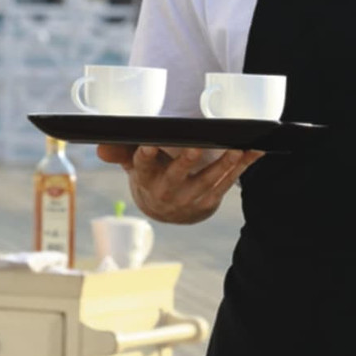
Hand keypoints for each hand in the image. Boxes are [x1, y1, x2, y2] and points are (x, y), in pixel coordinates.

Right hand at [96, 143, 263, 223]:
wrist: (167, 209)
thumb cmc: (150, 174)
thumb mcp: (132, 163)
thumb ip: (120, 151)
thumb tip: (101, 146)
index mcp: (145, 178)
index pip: (142, 166)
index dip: (146, 156)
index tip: (149, 145)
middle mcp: (167, 191)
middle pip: (176, 176)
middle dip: (186, 161)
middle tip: (195, 147)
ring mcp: (190, 198)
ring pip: (207, 181)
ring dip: (223, 165)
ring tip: (235, 149)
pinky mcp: (209, 201)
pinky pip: (228, 182)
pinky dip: (243, 166)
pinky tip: (255, 151)